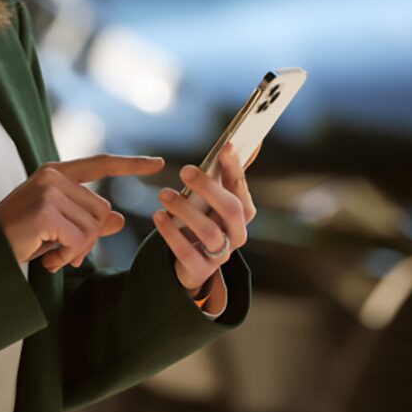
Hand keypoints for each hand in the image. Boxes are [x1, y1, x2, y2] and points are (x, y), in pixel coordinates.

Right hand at [0, 154, 164, 271]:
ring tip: (51, 255)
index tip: (160, 163)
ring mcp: (49, 192)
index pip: (101, 164)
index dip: (132, 164)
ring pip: (93, 226)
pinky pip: (79, 240)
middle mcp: (53, 176)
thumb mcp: (57, 228)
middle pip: (101, 209)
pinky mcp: (46, 212)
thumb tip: (118, 219)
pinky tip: (47, 259)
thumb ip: (87, 221)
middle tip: (62, 254)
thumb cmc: (17, 239)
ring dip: (76, 250)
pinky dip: (67, 256)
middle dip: (89, 238)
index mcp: (56, 173)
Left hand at [153, 143, 257, 294]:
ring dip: (186, 210)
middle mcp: (237, 233)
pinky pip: (187, 253)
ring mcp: (221, 254)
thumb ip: (229, 173)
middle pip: (230, 209)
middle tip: (185, 169)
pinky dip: (171, 234)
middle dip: (209, 187)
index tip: (224, 146)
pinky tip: (158, 216)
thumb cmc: (205, 219)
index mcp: (243, 212)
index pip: (241, 187)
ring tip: (163, 193)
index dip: (234, 167)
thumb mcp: (215, 198)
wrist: (192, 264)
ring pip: (209, 231)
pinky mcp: (201, 270)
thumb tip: (254, 141)